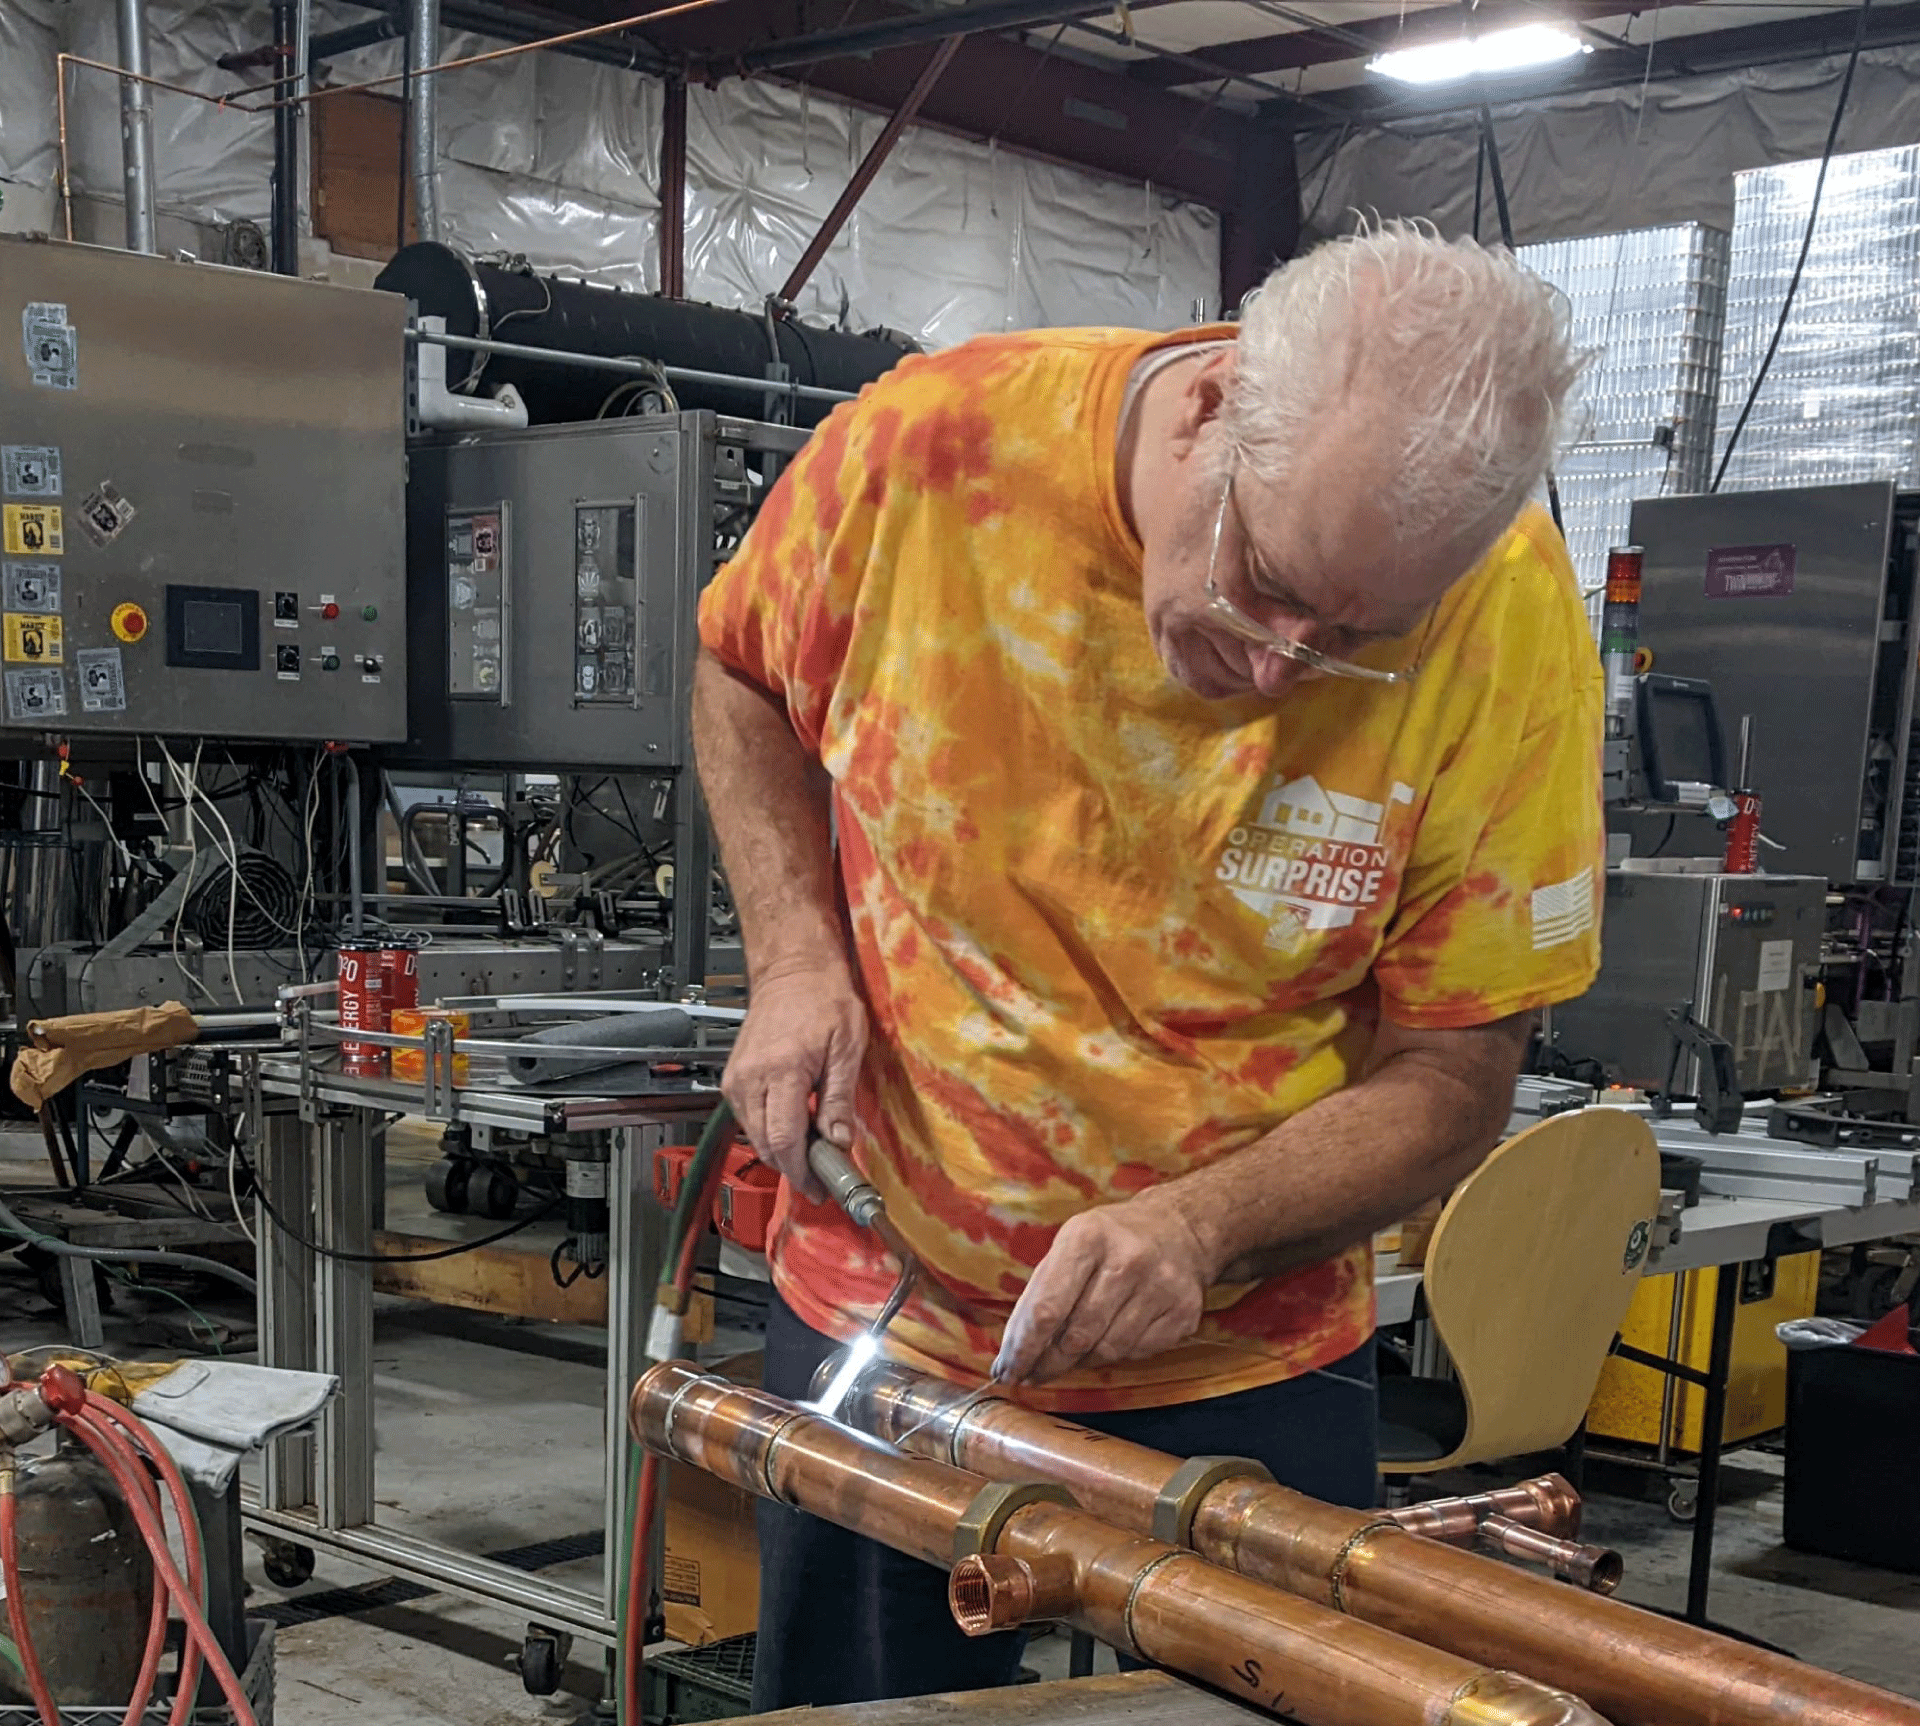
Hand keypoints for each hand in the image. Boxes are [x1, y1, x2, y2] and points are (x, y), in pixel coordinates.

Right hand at [721, 967, 866, 1199]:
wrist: (792, 971)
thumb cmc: (823, 998)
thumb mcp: (847, 1047)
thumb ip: (840, 1098)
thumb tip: (839, 1141)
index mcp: (781, 1070)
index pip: (784, 1138)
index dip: (801, 1171)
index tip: (820, 1188)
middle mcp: (750, 1078)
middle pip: (765, 1144)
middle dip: (793, 1168)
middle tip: (822, 1179)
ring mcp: (737, 1079)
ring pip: (754, 1135)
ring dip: (781, 1151)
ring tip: (812, 1155)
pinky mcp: (733, 1078)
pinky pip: (748, 1119)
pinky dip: (770, 1131)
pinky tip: (794, 1128)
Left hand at [992, 1197, 1217, 1385]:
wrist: (1179, 1229)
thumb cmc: (1109, 1242)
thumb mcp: (1070, 1245)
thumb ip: (1042, 1292)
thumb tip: (1016, 1352)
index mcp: (1087, 1237)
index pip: (1046, 1309)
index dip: (1022, 1349)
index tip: (1006, 1372)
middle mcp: (1127, 1260)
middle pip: (1076, 1337)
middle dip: (1046, 1364)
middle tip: (1030, 1375)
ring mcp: (1160, 1287)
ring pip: (1106, 1351)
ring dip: (1078, 1363)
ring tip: (1066, 1359)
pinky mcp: (1182, 1313)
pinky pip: (1136, 1353)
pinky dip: (1113, 1356)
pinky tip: (1105, 1343)